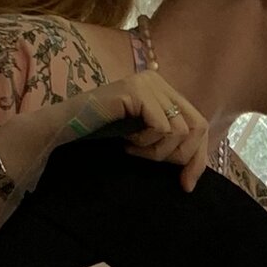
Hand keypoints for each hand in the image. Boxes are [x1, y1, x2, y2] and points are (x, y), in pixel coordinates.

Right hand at [48, 67, 215, 188]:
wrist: (67, 127)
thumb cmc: (103, 136)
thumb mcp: (145, 143)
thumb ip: (170, 149)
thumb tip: (192, 180)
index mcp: (165, 91)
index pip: (200, 125)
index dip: (198, 158)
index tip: (186, 185)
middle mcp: (159, 81)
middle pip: (197, 127)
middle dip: (180, 157)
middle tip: (150, 160)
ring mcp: (148, 82)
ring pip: (179, 131)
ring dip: (157, 151)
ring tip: (133, 149)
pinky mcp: (136, 90)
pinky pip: (161, 127)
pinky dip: (146, 143)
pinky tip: (127, 141)